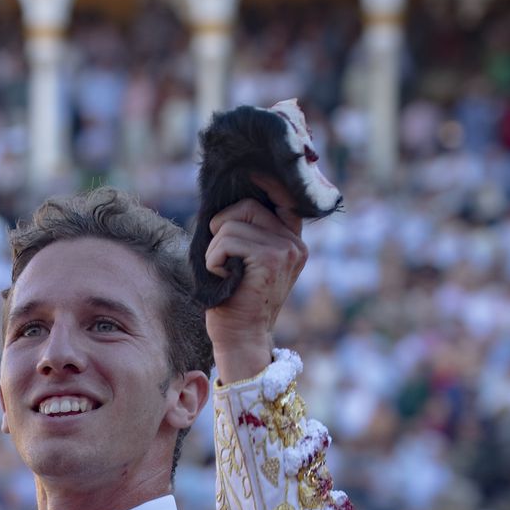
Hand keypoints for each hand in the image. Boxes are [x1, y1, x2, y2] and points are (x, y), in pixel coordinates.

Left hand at [203, 172, 308, 381]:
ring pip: (233, 223)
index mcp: (291, 240)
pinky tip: (222, 276)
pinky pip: (227, 240)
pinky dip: (214, 258)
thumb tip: (227, 199)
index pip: (282, 196)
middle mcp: (294, 243)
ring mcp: (286, 250)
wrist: (240, 336)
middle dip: (222, 226)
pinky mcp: (271, 259)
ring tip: (222, 270)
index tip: (251, 172)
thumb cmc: (234, 299)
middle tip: (220, 254)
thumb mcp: (246, 260)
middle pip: (248, 205)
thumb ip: (248, 232)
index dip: (265, 182)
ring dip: (215, 247)